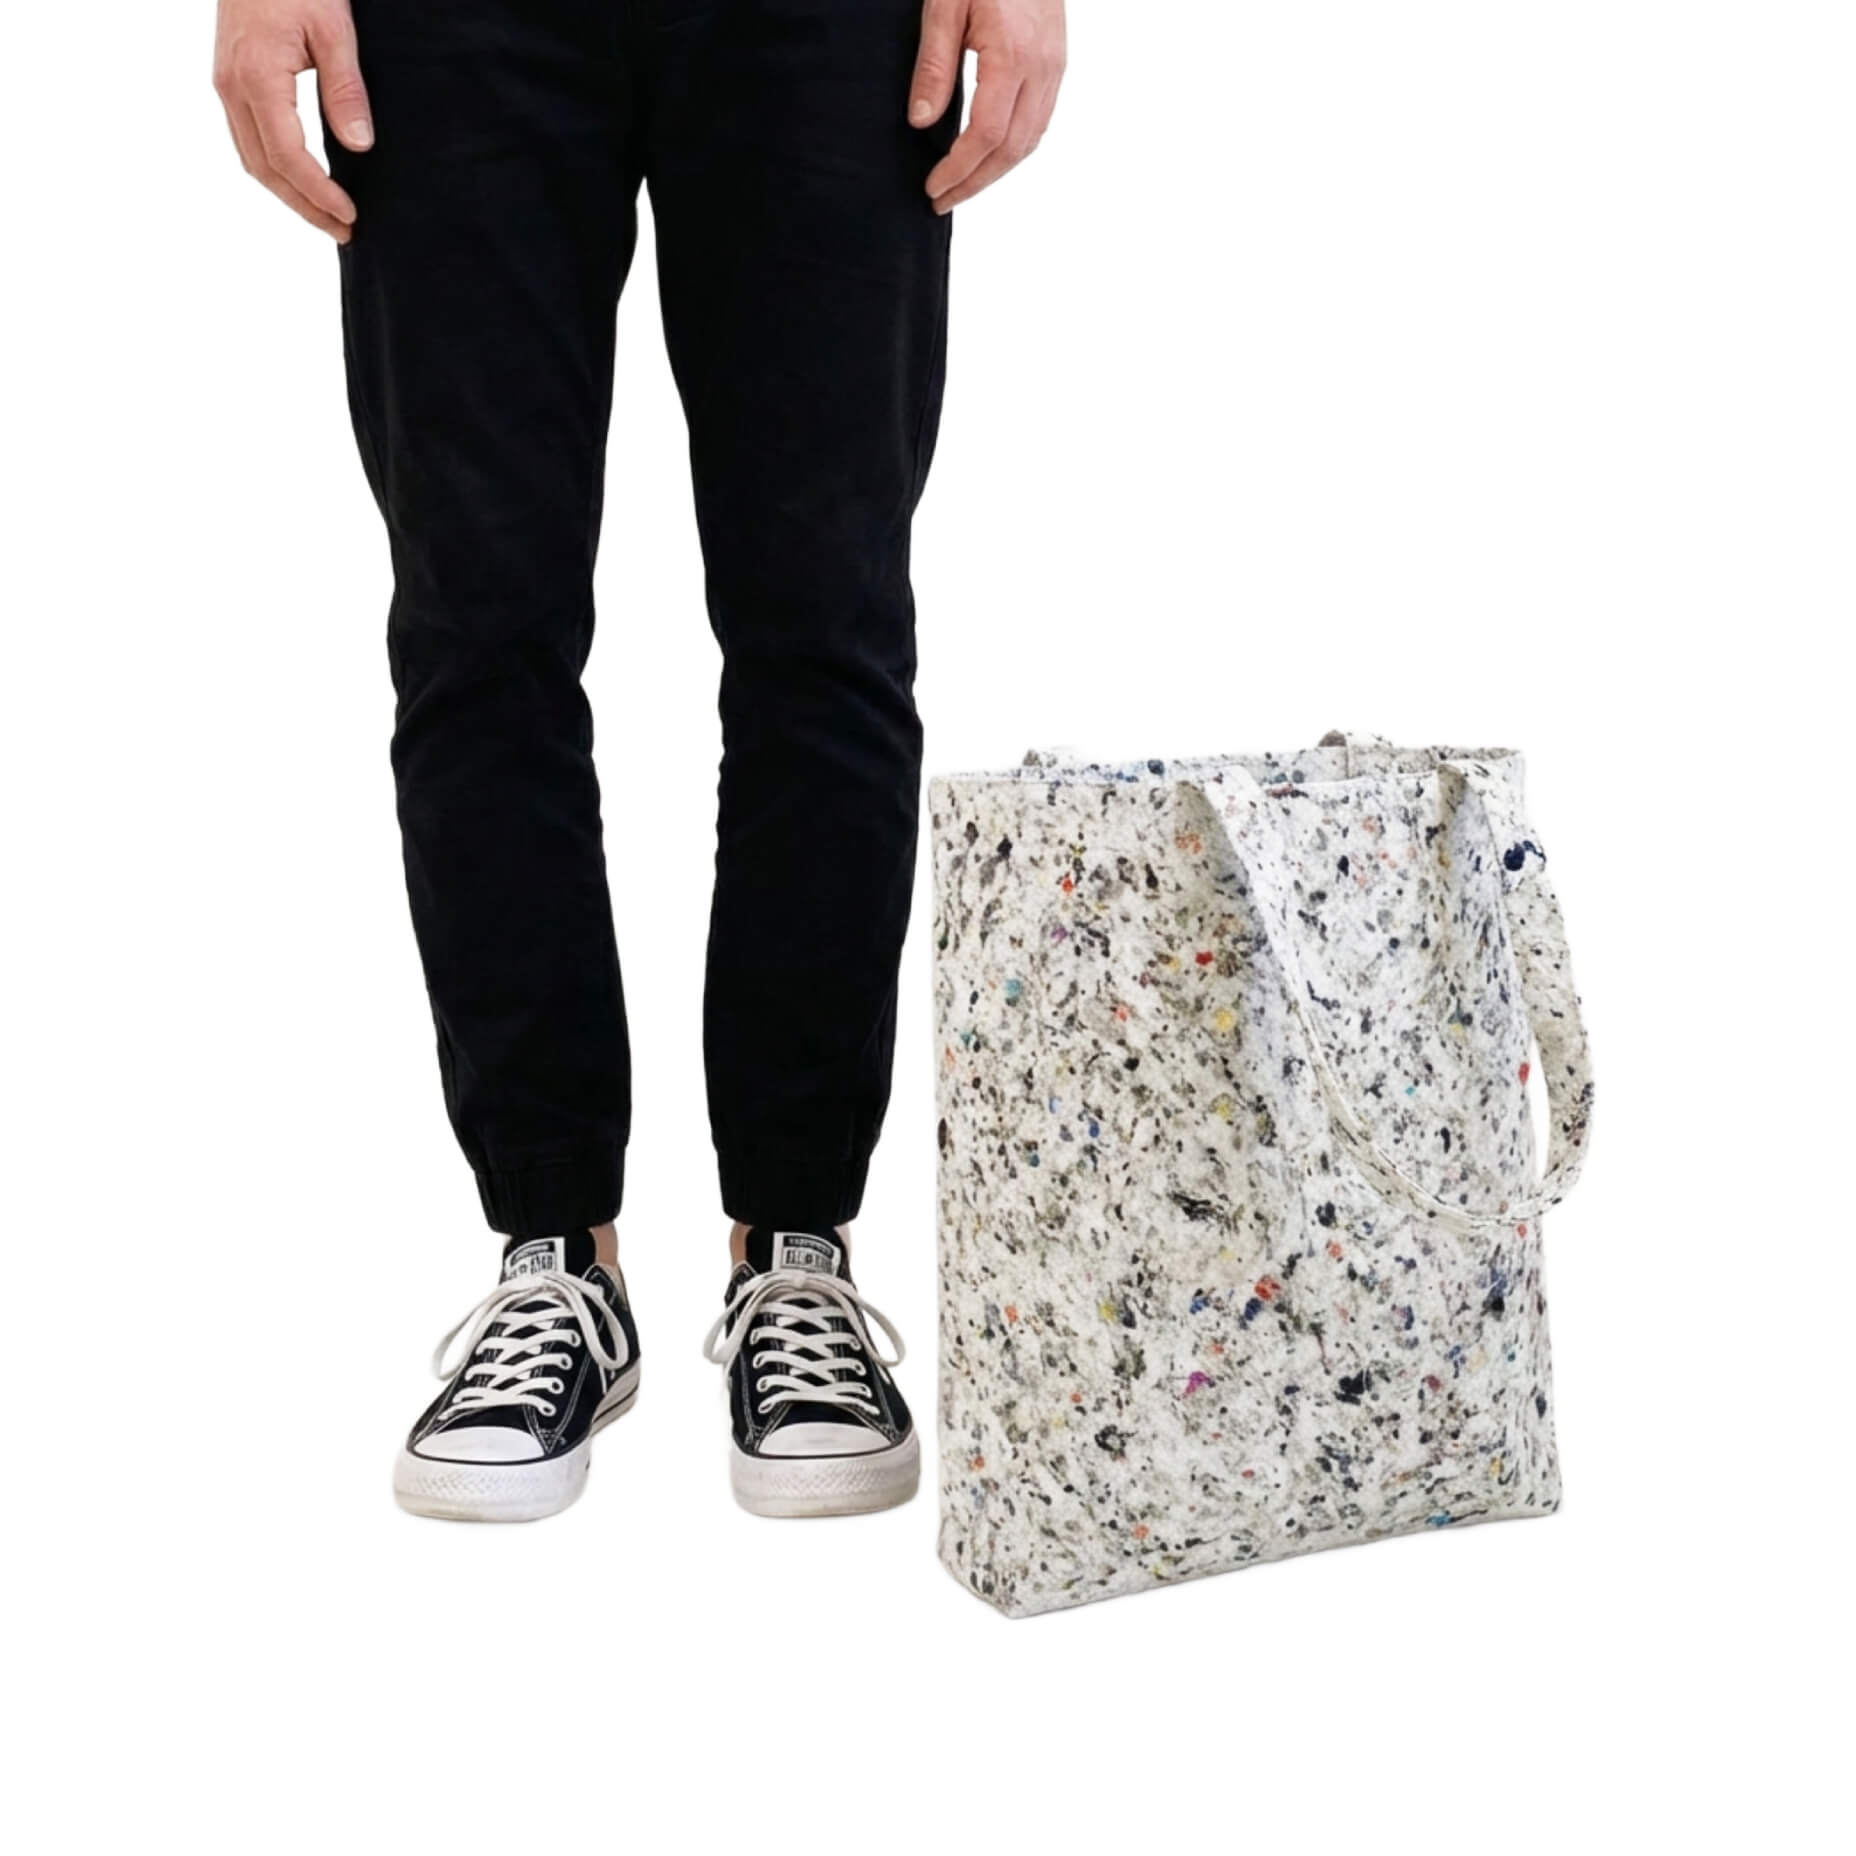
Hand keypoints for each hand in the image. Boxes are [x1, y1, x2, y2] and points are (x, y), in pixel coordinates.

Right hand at [213, 0, 372, 241]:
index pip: (288, 156)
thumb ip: (345, 88)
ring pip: (253, 159)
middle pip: (265, 169)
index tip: (350, 216)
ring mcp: (226, 84)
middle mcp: (232, 87)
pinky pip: (248, 138)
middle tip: (345, 232)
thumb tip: (359, 145)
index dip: (319, 193)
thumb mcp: (333, 27)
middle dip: (305, 207)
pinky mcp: (230, 80)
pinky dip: (276, 169)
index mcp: (257, 77)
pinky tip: (303, 181)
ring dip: (290, 194)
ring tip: (328, 216)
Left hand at [911, 0, 1064, 213]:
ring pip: (1031, 139)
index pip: (988, 135)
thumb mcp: (944, 5)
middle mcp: (1042, 68)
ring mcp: (1055, 66)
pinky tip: (990, 155)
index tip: (934, 187)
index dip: (960, 169)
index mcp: (1013, 56)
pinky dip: (1014, 147)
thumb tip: (923, 122)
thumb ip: (934, 65)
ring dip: (996, 171)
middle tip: (943, 200)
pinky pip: (1039, 120)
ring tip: (963, 185)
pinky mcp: (1057, 61)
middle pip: (1012, 149)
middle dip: (976, 182)